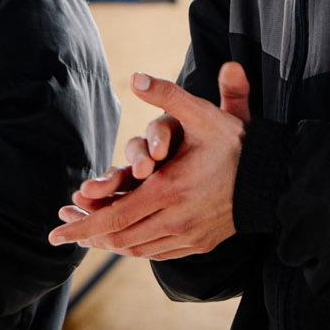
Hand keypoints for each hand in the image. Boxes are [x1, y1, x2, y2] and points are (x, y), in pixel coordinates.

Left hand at [48, 64, 249, 260]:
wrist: (274, 179)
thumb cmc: (236, 144)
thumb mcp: (202, 114)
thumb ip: (168, 95)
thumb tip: (135, 75)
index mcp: (168, 190)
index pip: (114, 216)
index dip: (81, 225)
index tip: (55, 231)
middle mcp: (175, 219)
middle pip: (119, 237)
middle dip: (86, 235)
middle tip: (61, 232)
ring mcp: (187, 236)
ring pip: (136, 249)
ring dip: (107, 243)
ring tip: (85, 234)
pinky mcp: (197, 244)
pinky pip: (156, 254)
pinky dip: (133, 248)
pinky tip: (121, 239)